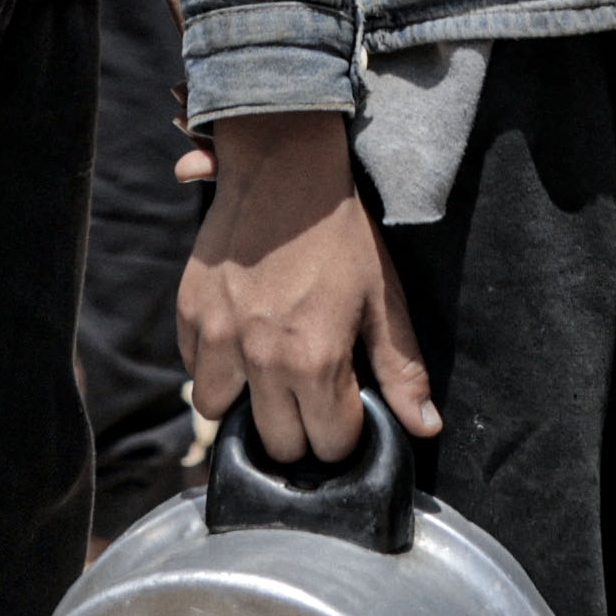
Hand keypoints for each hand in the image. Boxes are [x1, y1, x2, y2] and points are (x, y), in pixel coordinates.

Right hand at [175, 110, 436, 464]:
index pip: (329, 443)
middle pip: (278, 443)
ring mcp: (219, 337)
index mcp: (315, 360)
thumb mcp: (384, 301)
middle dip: (301, 429)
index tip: (349, 408)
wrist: (285, 171)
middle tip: (313, 393)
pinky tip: (242, 340)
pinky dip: (216, 366)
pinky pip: (195, 369)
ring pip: (220, 412)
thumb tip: (425, 428)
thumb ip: (403, 372)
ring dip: (248, 403)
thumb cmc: (342, 236)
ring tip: (271, 372)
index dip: (346, 432)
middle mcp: (260, 359)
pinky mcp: (191, 314)